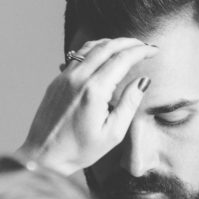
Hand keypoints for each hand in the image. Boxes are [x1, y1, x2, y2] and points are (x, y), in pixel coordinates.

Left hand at [18, 38, 157, 175]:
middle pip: (107, 47)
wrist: (44, 156)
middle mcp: (78, 78)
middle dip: (129, 42)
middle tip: (144, 45)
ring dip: (111, 43)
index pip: (122, 59)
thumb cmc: (80, 150)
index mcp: (94, 91)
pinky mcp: (57, 81)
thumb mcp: (113, 133)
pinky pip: (78, 56)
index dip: (141, 51)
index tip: (154, 50)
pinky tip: (103, 55)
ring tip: (126, 46)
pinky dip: (95, 50)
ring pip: (90, 47)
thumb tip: (143, 81)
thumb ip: (129, 103)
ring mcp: (64, 77)